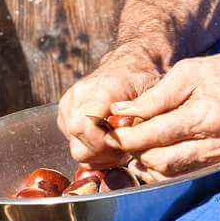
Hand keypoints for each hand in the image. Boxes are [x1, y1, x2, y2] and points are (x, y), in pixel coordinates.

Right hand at [57, 49, 163, 165]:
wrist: (129, 64)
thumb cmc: (144, 80)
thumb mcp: (154, 96)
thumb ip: (142, 118)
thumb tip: (130, 139)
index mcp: (100, 90)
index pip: (84, 128)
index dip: (103, 146)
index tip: (123, 148)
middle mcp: (79, 96)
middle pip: (78, 145)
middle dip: (102, 156)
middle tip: (123, 151)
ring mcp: (69, 104)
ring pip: (75, 148)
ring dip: (97, 154)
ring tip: (117, 142)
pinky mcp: (65, 112)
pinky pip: (73, 142)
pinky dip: (90, 147)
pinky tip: (107, 138)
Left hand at [103, 42, 219, 180]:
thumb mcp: (189, 71)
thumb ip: (155, 96)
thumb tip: (122, 112)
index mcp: (206, 115)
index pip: (156, 135)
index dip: (127, 137)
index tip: (109, 132)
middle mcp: (216, 143)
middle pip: (161, 162)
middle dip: (134, 153)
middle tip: (120, 138)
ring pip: (171, 173)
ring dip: (146, 163)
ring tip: (135, 145)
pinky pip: (185, 173)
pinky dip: (164, 167)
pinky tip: (154, 152)